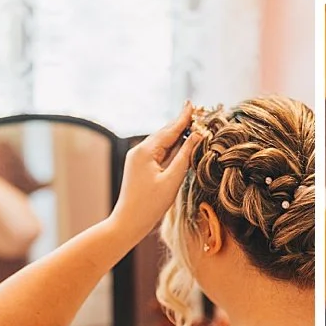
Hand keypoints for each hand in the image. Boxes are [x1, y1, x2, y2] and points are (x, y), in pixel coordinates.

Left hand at [110, 106, 200, 243]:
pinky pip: (159, 152)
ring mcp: (138, 158)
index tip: (192, 103)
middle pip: (165, 133)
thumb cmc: (150, 205)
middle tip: (197, 112)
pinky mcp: (140, 167)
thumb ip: (185, 156)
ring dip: (178, 135)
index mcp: (145, 151)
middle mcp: (139, 150)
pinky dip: (172, 147)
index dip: (183, 117)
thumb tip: (197, 136)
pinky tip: (181, 143)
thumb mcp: (172, 180)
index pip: (169, 130)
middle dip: (181, 123)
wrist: (128, 222)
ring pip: (162, 142)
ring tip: (193, 125)